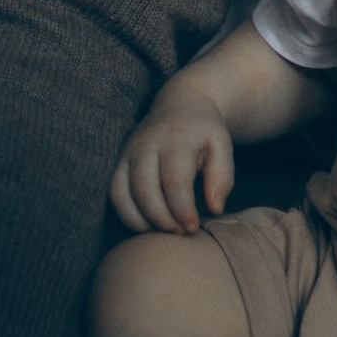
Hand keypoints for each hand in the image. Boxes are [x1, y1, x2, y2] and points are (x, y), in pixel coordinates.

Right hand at [110, 92, 235, 233]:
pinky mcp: (118, 162)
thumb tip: (214, 209)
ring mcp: (127, 152)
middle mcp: (145, 144)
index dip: (182, 209)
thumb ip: (221, 177)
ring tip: (164, 231)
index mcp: (175, 138)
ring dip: (141, 221)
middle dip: (162, 219)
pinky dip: (127, 215)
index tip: (193, 228)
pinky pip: (114, 193)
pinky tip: (148, 225)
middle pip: (144, 190)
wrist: (180, 103)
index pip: (174, 180)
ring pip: (122, 194)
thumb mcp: (222, 146)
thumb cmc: (204, 130)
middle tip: (180, 233)